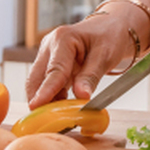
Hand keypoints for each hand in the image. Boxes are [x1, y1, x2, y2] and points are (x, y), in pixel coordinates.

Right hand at [25, 13, 141, 108]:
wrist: (113, 27)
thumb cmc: (110, 36)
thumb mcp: (105, 55)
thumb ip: (91, 76)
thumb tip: (81, 97)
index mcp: (63, 38)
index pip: (53, 70)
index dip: (45, 91)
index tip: (36, 106)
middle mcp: (50, 46)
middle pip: (37, 78)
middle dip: (40, 99)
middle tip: (45, 122)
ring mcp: (48, 56)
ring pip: (40, 84)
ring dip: (47, 101)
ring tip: (57, 119)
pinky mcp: (51, 66)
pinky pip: (49, 85)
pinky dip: (53, 98)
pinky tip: (62, 110)